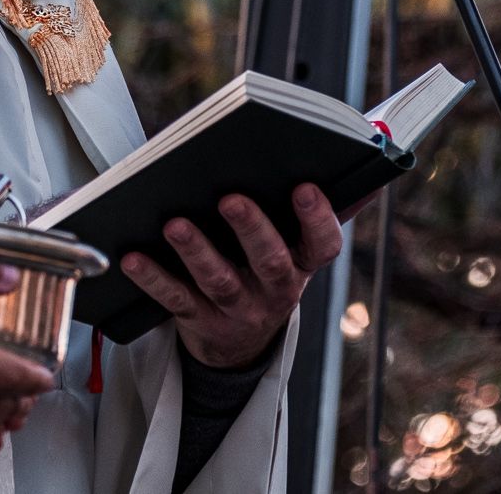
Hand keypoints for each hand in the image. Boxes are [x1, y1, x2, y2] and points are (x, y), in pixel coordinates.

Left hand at [121, 185, 344, 369]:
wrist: (238, 344)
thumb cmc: (266, 271)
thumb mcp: (298, 247)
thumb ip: (326, 205)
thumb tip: (367, 156)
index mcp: (302, 264)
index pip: (323, 245)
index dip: (317, 218)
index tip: (305, 186)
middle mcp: (275, 290)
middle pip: (269, 261)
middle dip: (252, 229)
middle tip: (231, 198)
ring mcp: (237, 310)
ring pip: (218, 281)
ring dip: (197, 251)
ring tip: (175, 224)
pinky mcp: (199, 322)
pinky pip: (175, 300)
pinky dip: (153, 278)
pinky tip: (133, 257)